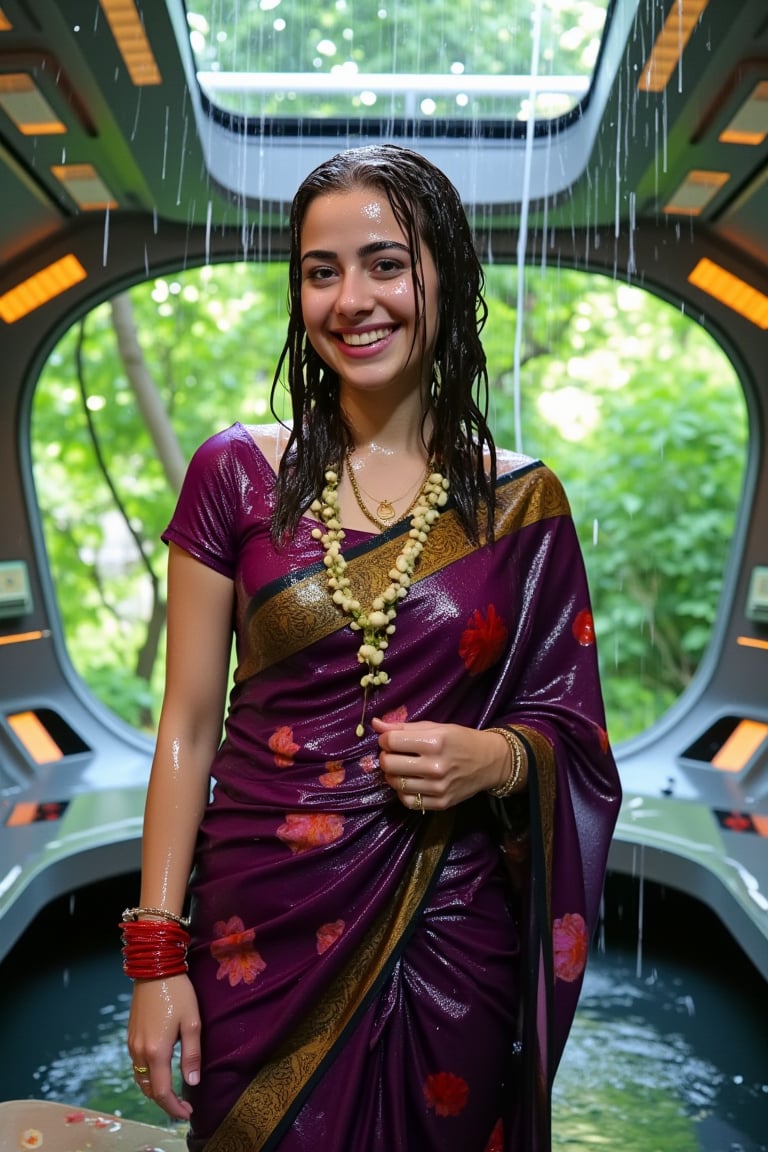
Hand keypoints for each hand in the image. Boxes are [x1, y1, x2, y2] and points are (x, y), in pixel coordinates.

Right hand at [127, 974, 200, 1120]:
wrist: (154, 968)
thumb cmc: (178, 993)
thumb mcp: (193, 1022)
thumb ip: (192, 1055)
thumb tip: (192, 1082)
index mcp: (156, 1051)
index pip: (161, 1092)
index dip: (173, 1107)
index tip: (187, 1113)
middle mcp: (139, 1052)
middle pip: (148, 1089)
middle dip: (165, 1102)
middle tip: (183, 1106)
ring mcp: (132, 1044)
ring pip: (140, 1079)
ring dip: (154, 1091)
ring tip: (172, 1093)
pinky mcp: (130, 1036)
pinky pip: (136, 1066)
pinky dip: (147, 1077)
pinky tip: (160, 1072)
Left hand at [372, 717, 508, 812]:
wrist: (490, 762)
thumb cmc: (461, 739)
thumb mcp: (436, 727)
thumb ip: (404, 727)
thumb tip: (375, 724)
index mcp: (435, 742)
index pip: (391, 742)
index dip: (384, 740)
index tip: (390, 740)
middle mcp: (435, 766)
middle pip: (389, 764)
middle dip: (385, 757)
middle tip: (394, 754)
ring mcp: (438, 788)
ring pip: (396, 783)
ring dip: (393, 774)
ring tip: (402, 767)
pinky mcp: (440, 803)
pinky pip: (407, 801)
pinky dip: (403, 791)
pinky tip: (410, 782)